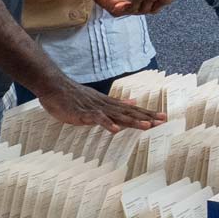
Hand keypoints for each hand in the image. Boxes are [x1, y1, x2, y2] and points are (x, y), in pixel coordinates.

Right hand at [39, 79, 165, 132]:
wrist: (55, 87)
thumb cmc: (75, 96)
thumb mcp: (99, 100)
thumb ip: (116, 103)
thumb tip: (133, 102)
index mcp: (110, 104)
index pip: (132, 110)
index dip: (147, 114)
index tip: (163, 117)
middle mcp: (106, 105)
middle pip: (130, 112)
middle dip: (146, 117)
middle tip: (163, 120)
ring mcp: (96, 109)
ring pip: (117, 115)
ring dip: (132, 121)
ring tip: (147, 126)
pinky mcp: (84, 114)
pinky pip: (97, 119)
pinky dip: (107, 124)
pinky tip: (116, 130)